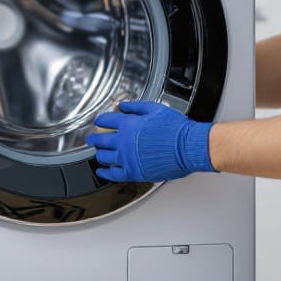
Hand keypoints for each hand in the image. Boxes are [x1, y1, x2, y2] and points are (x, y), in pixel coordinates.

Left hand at [87, 101, 214, 182]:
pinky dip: (105, 172)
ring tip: (98, 153)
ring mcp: (127, 158)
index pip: (106, 121)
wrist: (188, 147)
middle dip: (95, 139)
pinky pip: (113, 174)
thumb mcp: (155, 109)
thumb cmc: (175, 129)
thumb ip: (136, 106)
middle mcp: (124, 142)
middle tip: (92, 139)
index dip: (101, 120)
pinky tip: (102, 171)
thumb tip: (123, 105)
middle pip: (101, 140)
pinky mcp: (133, 172)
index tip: (100, 121)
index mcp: (128, 124)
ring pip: (104, 157)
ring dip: (99, 154)